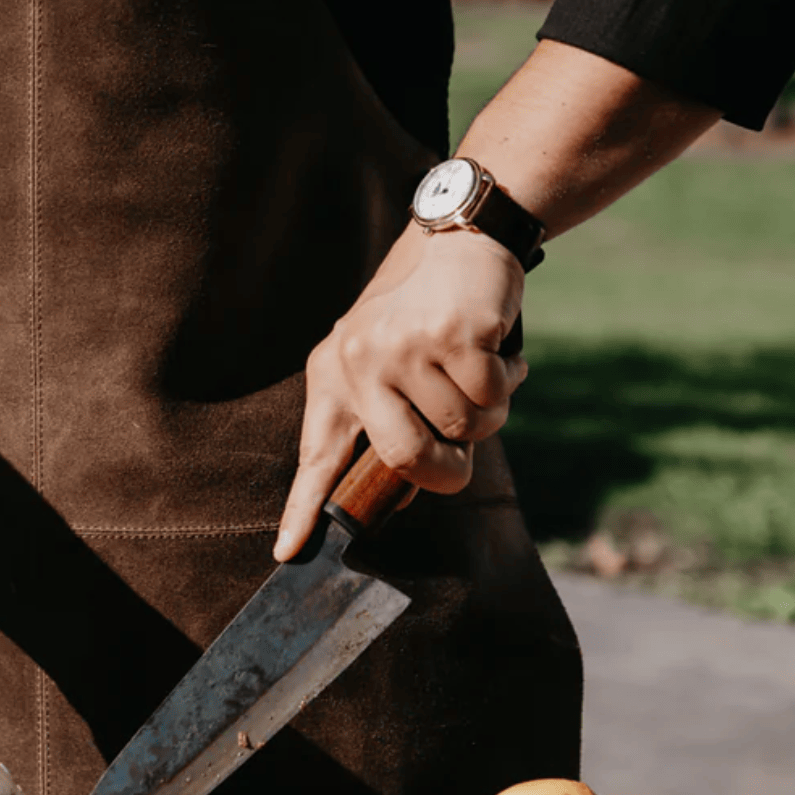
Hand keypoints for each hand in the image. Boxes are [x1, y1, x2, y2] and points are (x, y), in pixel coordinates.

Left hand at [274, 224, 526, 560]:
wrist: (457, 241)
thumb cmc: (427, 315)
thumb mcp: (387, 359)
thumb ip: (386, 418)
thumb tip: (404, 491)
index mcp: (335, 372)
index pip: (318, 453)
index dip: (304, 507)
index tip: (288, 553)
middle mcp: (358, 359)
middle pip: (408, 460)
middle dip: (449, 468)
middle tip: (462, 446)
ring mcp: (403, 345)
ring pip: (464, 430)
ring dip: (487, 411)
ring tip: (476, 369)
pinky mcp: (451, 332)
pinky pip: (492, 397)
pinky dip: (507, 381)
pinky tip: (495, 349)